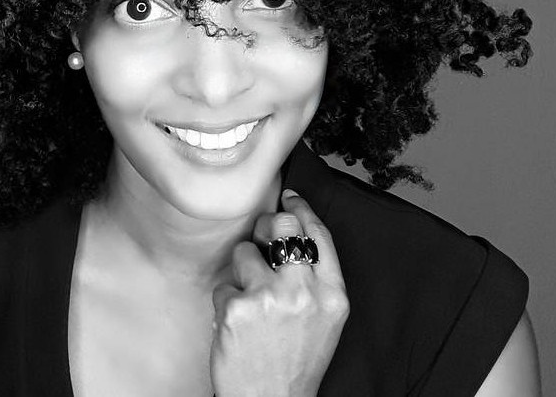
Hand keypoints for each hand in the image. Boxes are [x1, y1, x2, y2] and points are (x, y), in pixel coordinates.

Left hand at [210, 189, 348, 396]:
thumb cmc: (297, 359)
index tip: (289, 197)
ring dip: (241, 269)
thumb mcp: (326, 319)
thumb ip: (316, 277)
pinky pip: (224, 282)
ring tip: (250, 300)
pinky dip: (226, 299)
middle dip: (267, 226)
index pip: (318, 233)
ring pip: (244, 250)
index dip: (301, 208)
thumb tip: (293, 226)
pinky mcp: (236, 308)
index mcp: (332, 295)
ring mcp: (268, 298)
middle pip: (282, 226)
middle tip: (261, 239)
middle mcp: (303, 292)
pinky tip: (236, 323)